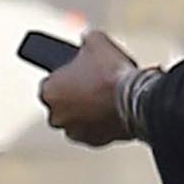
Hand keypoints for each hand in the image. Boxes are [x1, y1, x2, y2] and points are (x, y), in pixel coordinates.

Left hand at [40, 26, 135, 144]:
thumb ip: (84, 41)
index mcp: (48, 92)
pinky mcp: (95, 143)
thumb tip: (87, 41)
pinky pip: (95, 131)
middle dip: (74, 97)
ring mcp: (75, 132)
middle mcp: (56, 116)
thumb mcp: (95, 41)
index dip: (65, 77)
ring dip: (87, 112)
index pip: (50, 83)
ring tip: (106, 99)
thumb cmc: (110, 71)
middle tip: (93, 85)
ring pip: (78, 120)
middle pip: (63, 104)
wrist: (135, 97)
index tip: (78, 73)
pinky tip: (114, 111)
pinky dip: (102, 124)